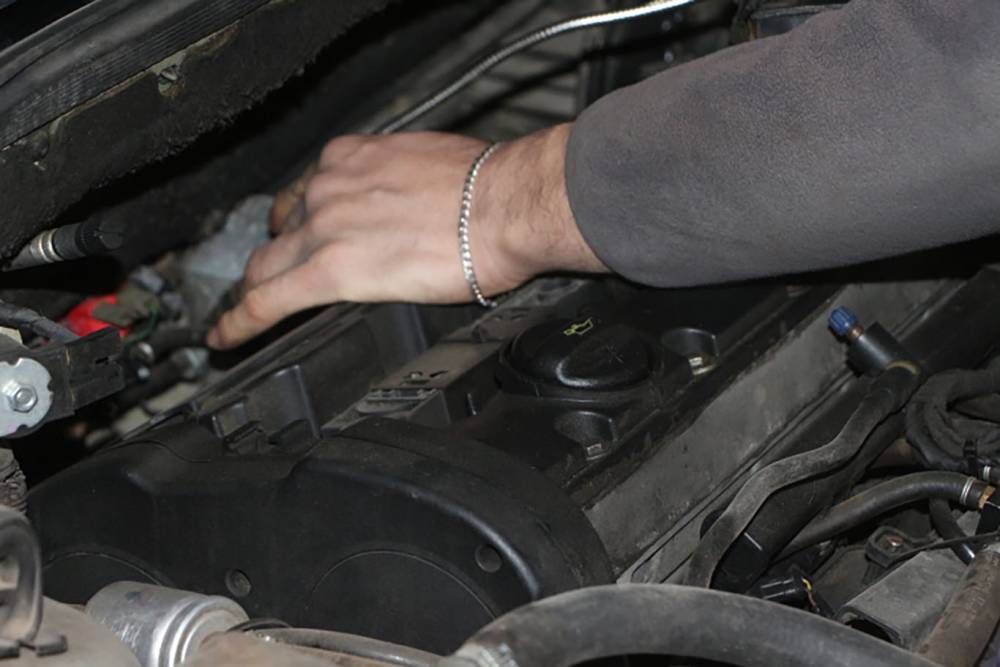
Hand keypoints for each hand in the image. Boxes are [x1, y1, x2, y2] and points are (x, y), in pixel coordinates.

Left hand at [207, 123, 605, 348]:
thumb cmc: (488, 185)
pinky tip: (226, 339)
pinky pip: (266, 301)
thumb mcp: (432, 165)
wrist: (504, 205)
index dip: (297, 219)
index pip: (306, 192)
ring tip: (245, 314)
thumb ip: (403, 185)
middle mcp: (328, 187)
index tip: (295, 231)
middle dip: (275, 254)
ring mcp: (323, 227)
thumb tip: (413, 207)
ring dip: (256, 288)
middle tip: (275, 276)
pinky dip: (240, 322)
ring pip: (266, 265)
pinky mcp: (329, 271)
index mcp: (353, 159)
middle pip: (280, 228)